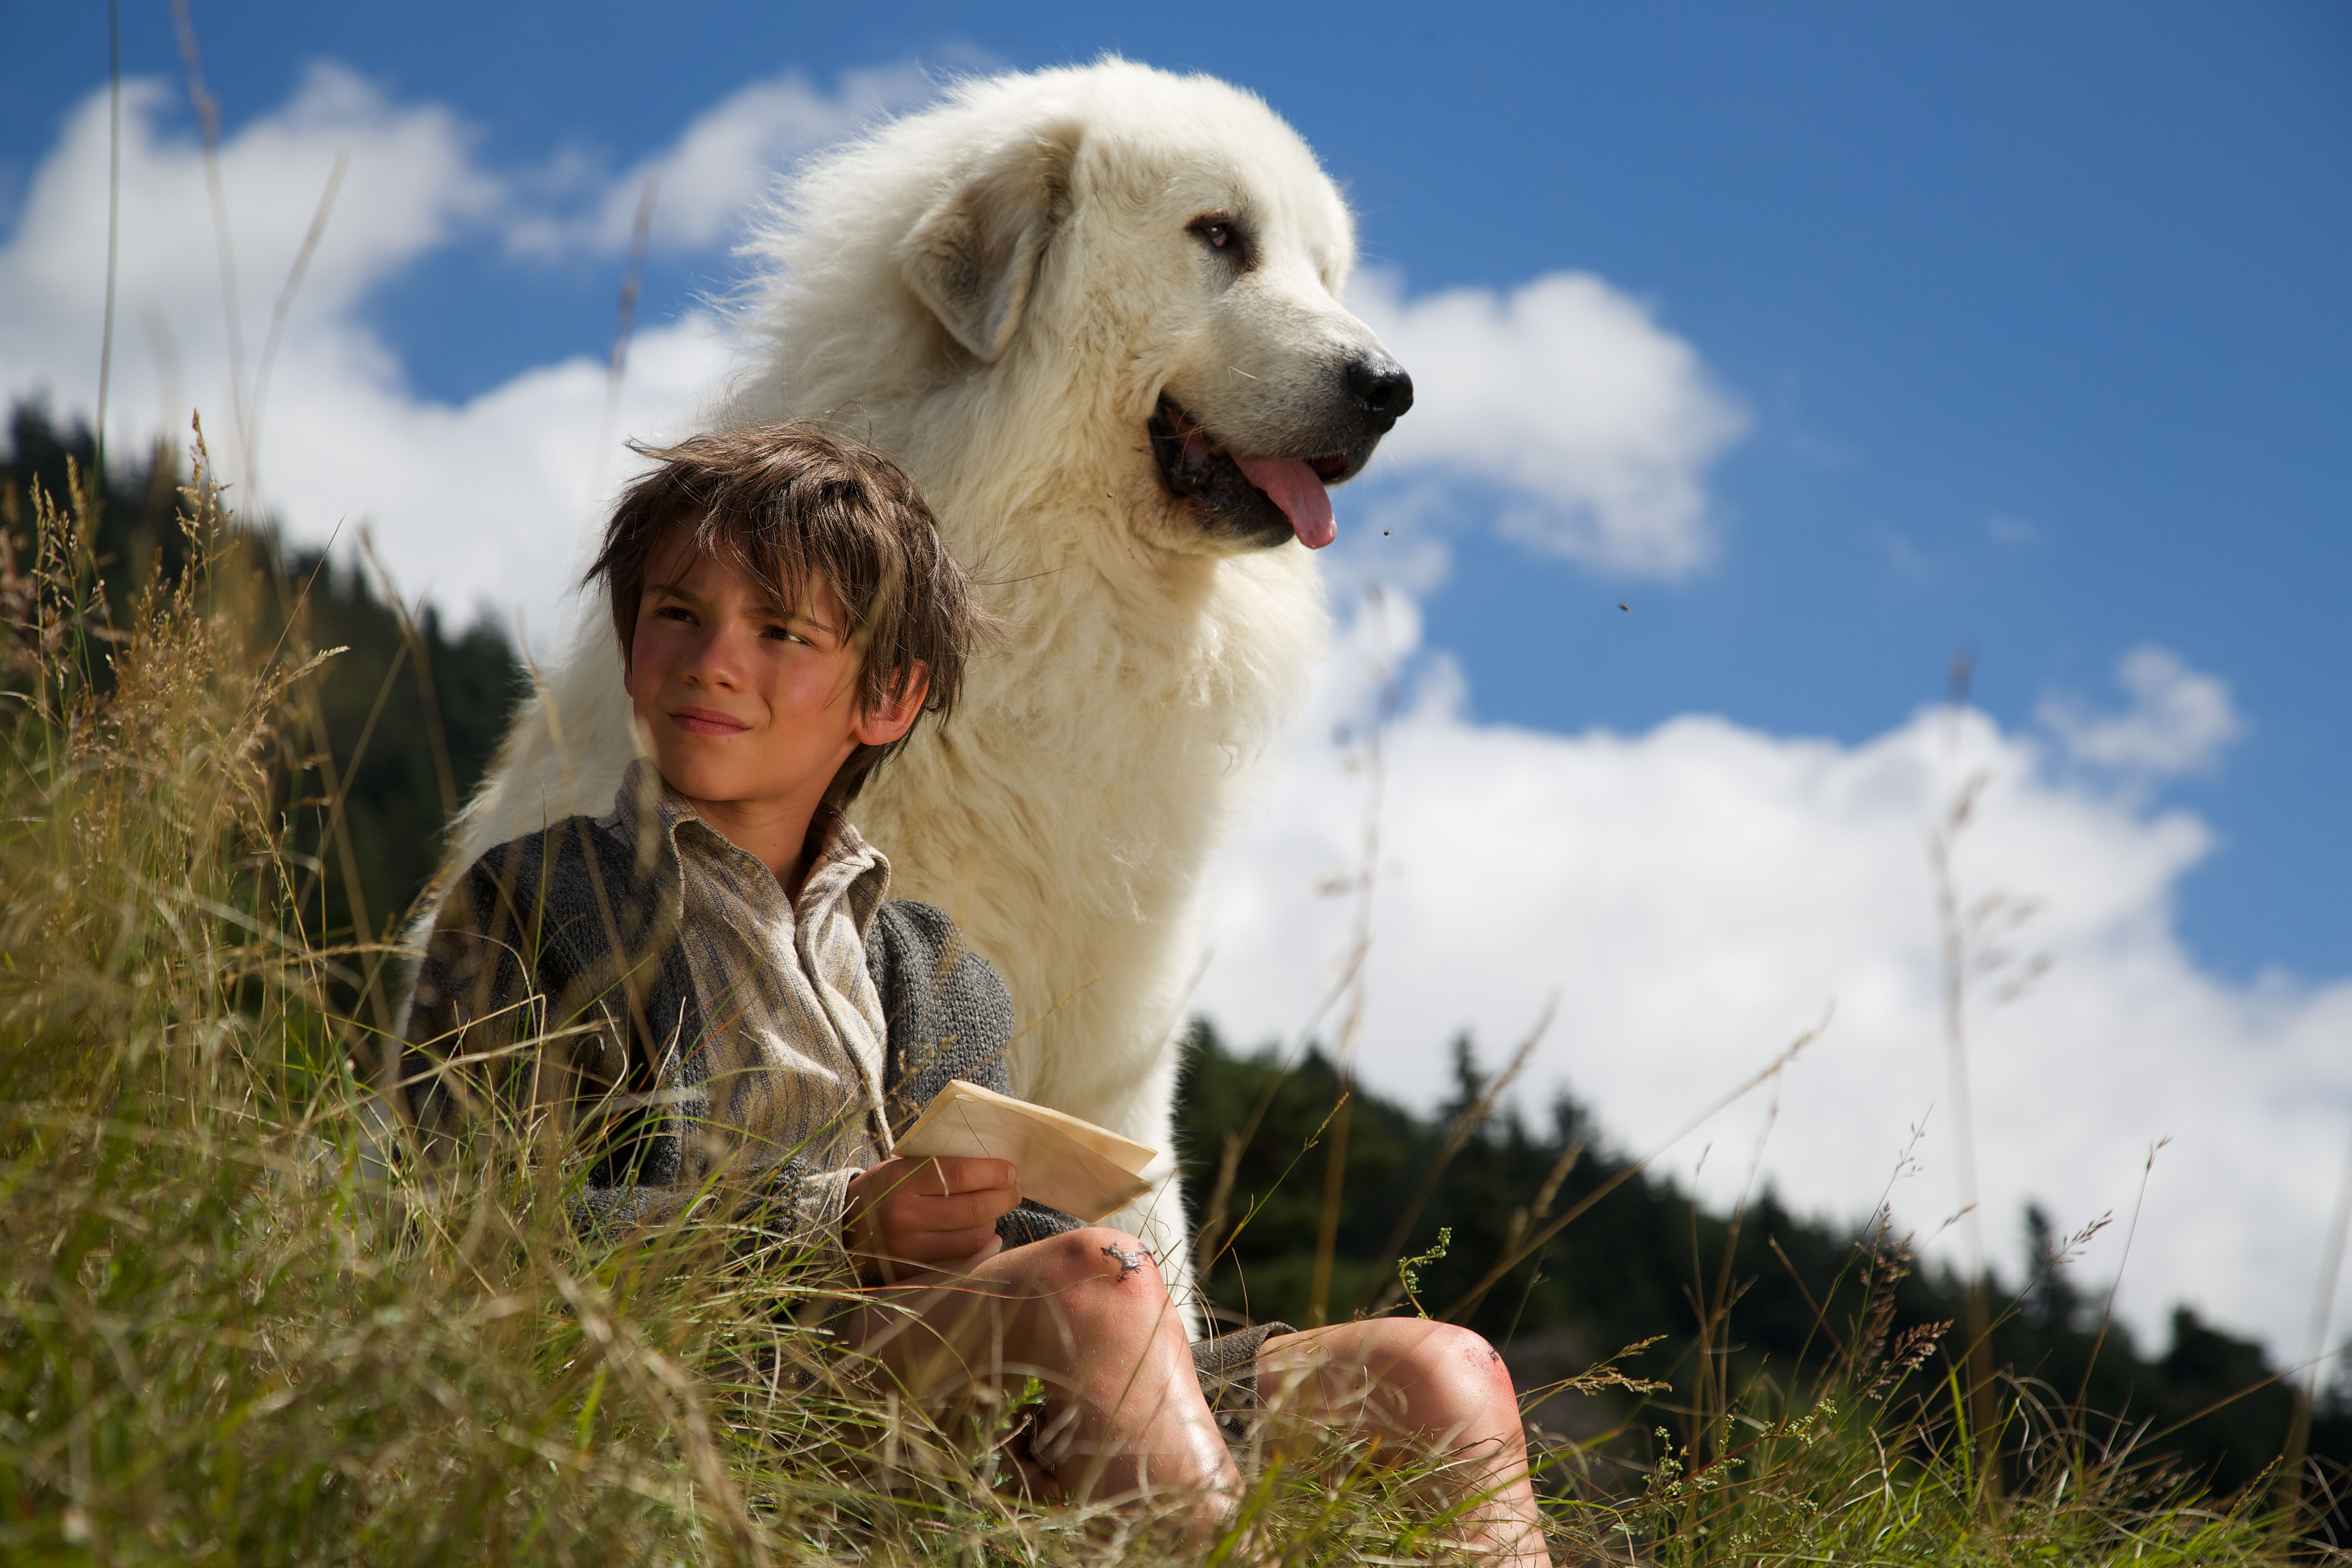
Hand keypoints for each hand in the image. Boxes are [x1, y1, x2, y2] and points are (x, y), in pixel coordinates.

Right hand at [845, 1156, 1017, 1280]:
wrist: (846, 1229)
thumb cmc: (885, 1189)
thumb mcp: (902, 1165)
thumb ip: (940, 1164)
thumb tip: (995, 1165)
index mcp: (900, 1180)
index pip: (960, 1173)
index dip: (993, 1172)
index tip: (1010, 1170)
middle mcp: (904, 1216)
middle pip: (973, 1208)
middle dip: (1004, 1197)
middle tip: (1013, 1190)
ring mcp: (909, 1249)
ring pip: (974, 1237)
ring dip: (993, 1222)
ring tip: (994, 1210)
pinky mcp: (915, 1272)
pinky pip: (964, 1261)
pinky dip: (983, 1247)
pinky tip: (988, 1236)